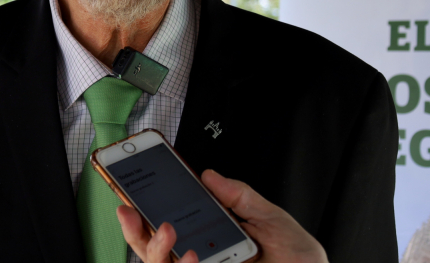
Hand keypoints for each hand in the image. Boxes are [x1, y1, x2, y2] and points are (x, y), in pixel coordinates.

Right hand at [117, 169, 327, 262]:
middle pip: (152, 250)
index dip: (143, 211)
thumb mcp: (271, 218)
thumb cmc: (300, 260)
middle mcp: (202, 260)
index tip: (129, 191)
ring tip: (168, 230)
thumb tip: (209, 175)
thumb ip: (240, 196)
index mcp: (211, 239)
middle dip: (134, 230)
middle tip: (131, 210)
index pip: (168, 227)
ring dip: (155, 248)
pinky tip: (193, 256)